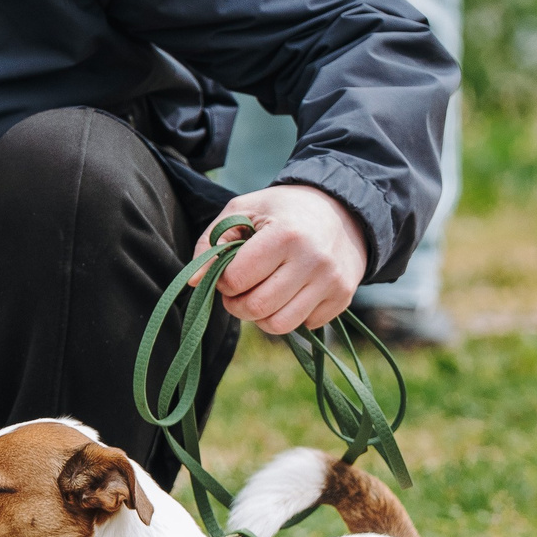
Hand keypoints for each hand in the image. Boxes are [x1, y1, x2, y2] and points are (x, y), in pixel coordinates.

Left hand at [198, 184, 369, 333]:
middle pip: (257, 308)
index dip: (224, 281)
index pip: (237, 280)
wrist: (343, 210)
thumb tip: (193, 282)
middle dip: (237, 304)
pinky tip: (291, 292)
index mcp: (285, 234)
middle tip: (239, 289)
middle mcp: (313, 260)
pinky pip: (304, 326)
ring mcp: (332, 282)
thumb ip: (211, 243)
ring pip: (279, 326)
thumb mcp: (243, 210)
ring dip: (261, 316)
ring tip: (261, 294)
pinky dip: (290, 315)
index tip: (229, 271)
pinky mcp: (343, 298)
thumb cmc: (283, 210)